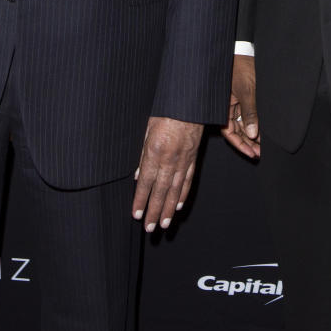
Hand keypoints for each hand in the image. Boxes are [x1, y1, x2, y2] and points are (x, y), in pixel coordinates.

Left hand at [132, 116, 203, 232]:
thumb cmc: (166, 110)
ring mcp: (184, 160)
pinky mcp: (193, 157)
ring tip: (165, 224)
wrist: (190, 102)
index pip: (145, 182)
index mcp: (155, 151)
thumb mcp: (147, 128)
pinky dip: (183, 194)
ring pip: (175, 190)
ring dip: (169, 209)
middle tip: (150, 229)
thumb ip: (142, 153)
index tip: (137, 215)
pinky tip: (179, 205)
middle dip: (155, 212)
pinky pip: (188, 179)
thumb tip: (137, 176)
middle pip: (160, 191)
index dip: (140, 200)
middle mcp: (170, 159)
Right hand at [221, 54, 259, 158]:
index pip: (229, 132)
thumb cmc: (241, 67)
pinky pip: (248, 116)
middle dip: (248, 143)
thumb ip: (249, 112)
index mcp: (222, 106)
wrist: (245, 50)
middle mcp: (228, 107)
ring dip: (253, 136)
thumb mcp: (247, 90)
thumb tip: (251, 133)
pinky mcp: (244, 99)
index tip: (252, 153)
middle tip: (261, 153)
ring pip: (243, 125)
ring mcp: (236, 104)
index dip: (240, 145)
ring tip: (264, 146)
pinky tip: (264, 132)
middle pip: (237, 131)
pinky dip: (255, 125)